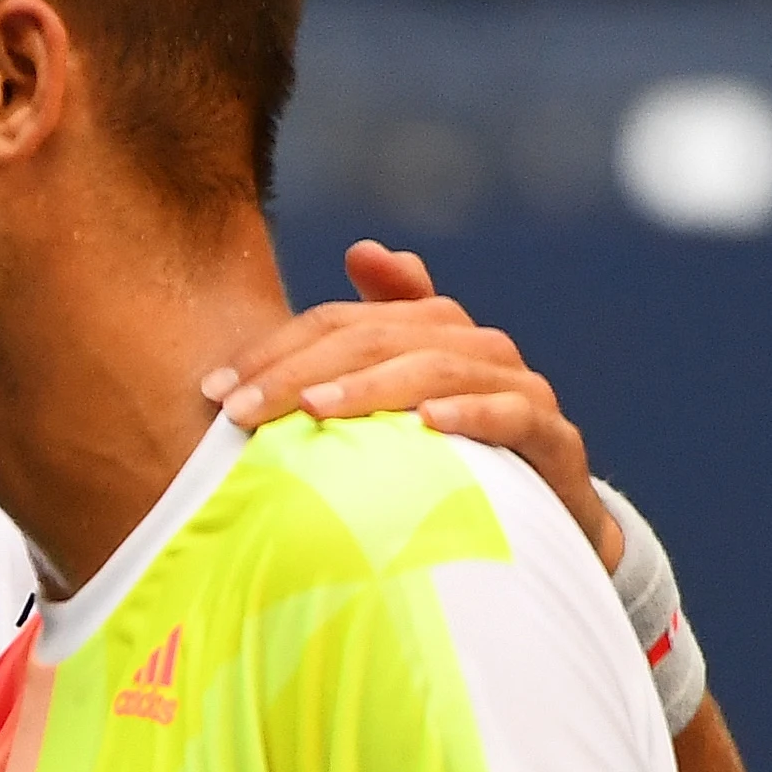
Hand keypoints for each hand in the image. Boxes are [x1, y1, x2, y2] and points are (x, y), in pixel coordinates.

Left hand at [205, 240, 623, 570]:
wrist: (552, 523)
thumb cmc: (456, 456)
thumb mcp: (401, 401)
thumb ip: (369, 337)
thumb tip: (362, 248)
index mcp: (433, 330)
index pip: (340, 322)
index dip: (275, 349)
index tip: (216, 389)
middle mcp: (477, 349)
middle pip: (379, 338)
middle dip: (301, 370)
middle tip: (240, 409)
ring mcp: (520, 390)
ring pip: (438, 368)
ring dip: (371, 387)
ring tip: (313, 408)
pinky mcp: (555, 441)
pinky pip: (513, 415)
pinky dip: (470, 415)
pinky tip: (426, 425)